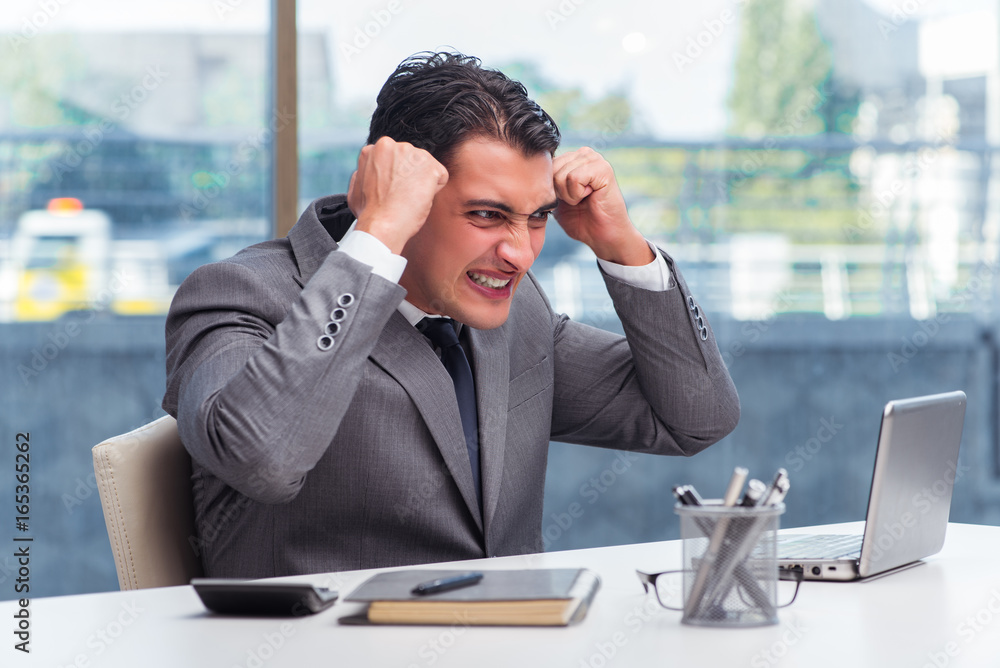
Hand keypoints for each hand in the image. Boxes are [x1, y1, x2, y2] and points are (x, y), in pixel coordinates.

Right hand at [347, 136, 448, 253]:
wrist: (382, 224)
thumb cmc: (369, 212)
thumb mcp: (358, 186)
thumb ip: (366, 172)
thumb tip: (369, 171)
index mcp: (378, 148)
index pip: (397, 159)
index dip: (396, 178)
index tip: (391, 191)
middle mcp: (396, 144)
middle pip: (413, 161)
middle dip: (410, 177)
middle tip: (400, 196)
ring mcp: (414, 153)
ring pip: (427, 168)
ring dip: (421, 183)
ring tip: (408, 198)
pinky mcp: (431, 166)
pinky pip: (440, 177)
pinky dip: (434, 190)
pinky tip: (419, 199)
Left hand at [552, 147, 653, 265]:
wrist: (602, 236)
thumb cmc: (580, 219)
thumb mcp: (556, 199)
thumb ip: (546, 183)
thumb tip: (528, 172)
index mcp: (573, 158)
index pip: (546, 165)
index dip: (551, 189)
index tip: (566, 200)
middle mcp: (584, 154)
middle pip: (552, 169)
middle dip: (559, 192)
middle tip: (577, 201)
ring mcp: (595, 159)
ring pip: (562, 175)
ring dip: (569, 195)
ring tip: (584, 199)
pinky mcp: (603, 168)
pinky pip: (574, 178)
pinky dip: (577, 194)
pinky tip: (590, 197)